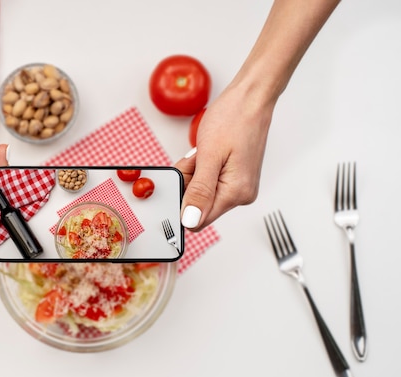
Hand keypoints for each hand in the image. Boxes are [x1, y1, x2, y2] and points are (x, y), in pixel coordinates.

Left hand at [175, 82, 274, 229]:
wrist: (250, 99)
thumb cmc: (233, 119)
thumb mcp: (208, 156)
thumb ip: (199, 192)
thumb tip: (190, 221)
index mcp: (236, 193)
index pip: (198, 220)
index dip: (183, 202)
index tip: (184, 178)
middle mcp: (241, 195)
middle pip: (199, 205)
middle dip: (189, 183)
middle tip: (194, 159)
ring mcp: (240, 186)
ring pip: (202, 192)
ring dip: (195, 174)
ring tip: (203, 152)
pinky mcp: (237, 178)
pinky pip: (210, 182)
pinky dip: (203, 169)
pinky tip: (207, 153)